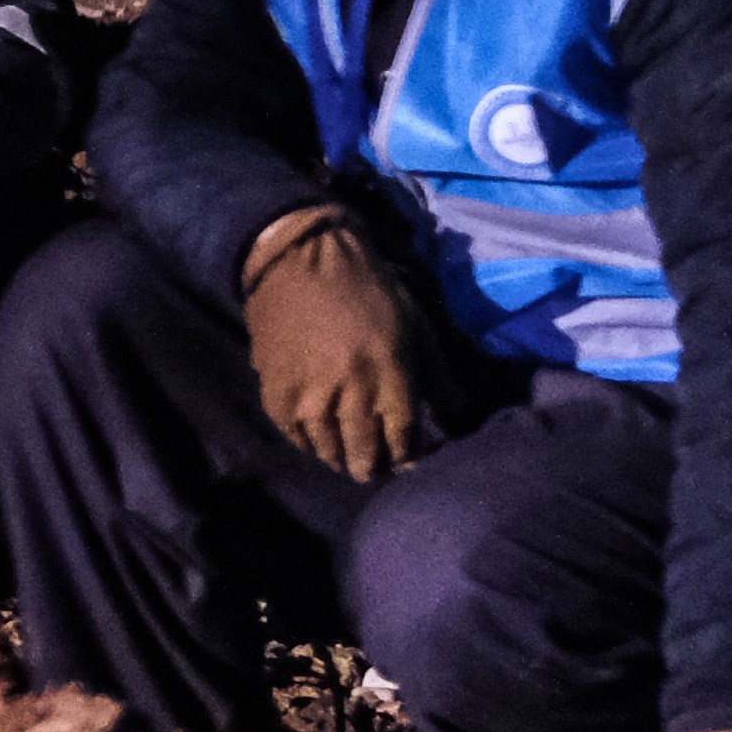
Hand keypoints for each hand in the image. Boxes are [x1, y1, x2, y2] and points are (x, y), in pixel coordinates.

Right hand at [241, 205, 440, 484]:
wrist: (302, 260)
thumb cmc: (369, 290)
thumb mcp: (416, 327)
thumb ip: (436, 376)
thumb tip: (455, 416)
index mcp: (390, 378)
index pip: (404, 440)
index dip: (407, 458)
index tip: (407, 463)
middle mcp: (351, 395)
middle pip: (365, 452)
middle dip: (372, 466)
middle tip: (373, 471)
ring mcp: (310, 396)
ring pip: (328, 449)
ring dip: (340, 459)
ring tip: (346, 463)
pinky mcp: (277, 391)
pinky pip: (294, 434)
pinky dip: (307, 444)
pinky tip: (316, 443)